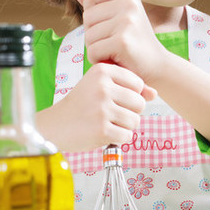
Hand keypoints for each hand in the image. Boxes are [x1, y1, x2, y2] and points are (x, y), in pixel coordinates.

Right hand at [36, 61, 155, 151]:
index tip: (113, 99)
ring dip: (124, 127)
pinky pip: (127, 136)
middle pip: (140, 103)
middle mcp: (102, 87)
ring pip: (135, 121)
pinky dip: (118, 139)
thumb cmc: (80, 105)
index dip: (130, 95)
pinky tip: (104, 133)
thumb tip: (154, 93)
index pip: (138, 84)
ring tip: (106, 123)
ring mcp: (102, 108)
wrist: (54, 125)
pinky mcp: (102, 129)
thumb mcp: (101, 88)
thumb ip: (129, 88)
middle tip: (109, 114)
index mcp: (102, 71)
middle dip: (130, 113)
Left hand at [74, 0, 166, 82]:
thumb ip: (97, 2)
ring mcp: (126, 22)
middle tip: (114, 41)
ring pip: (89, 35)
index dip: (93, 13)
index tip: (109, 24)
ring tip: (115, 51)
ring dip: (96, 48)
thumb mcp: (117, 17)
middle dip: (94, 34)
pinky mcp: (122, 42)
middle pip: (87, 16)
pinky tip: (115, 59)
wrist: (157, 66)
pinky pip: (93, 51)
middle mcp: (129, 4)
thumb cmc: (134, 42)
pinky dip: (99, 59)